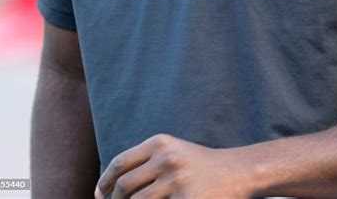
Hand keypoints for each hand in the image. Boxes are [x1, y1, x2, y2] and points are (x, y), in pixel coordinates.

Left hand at [95, 133, 252, 197]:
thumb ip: (146, 161)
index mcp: (160, 143)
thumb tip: (112, 185)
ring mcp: (177, 181)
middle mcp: (166, 158)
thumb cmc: (200, 165)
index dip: (105, 182)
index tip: (99, 196)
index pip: (120, 163)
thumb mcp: (173, 151)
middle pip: (125, 187)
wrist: (237, 172)